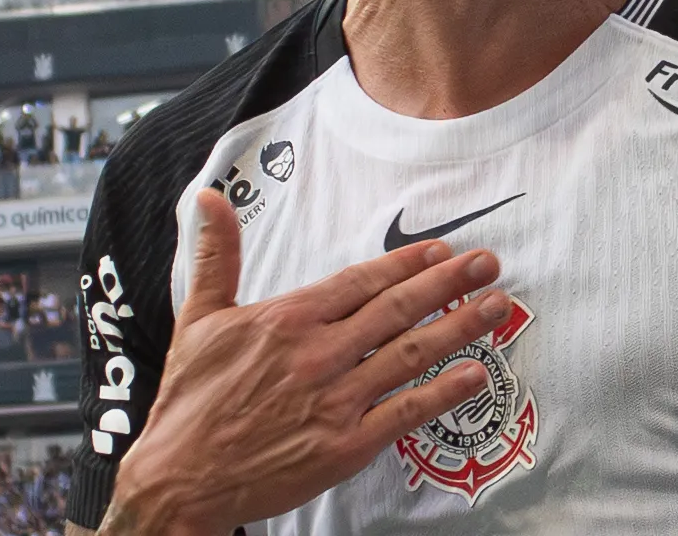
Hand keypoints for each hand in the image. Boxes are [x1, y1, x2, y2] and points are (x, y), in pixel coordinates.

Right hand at [102, 189, 507, 535]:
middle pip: (396, 310)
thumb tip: (209, 197)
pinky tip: (476, 376)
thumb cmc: (188, 400)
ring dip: (459, 327)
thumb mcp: (197, 318)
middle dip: (448, 283)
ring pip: (409, 355)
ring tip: (498, 306)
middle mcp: (317, 354)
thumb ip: (216, 256)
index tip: (441, 250)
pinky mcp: (344, 446)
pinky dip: (444, 394)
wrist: (180, 479)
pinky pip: (404, 414)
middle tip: (488, 262)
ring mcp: (334, 401)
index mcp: (285, 319)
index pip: (360, 281)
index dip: (406, 264)